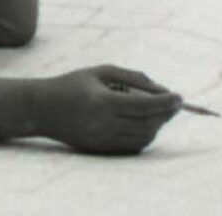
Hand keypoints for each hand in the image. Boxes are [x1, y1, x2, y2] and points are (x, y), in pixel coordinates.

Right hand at [11, 66, 183, 154]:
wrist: (42, 109)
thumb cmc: (72, 85)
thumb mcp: (100, 71)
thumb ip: (131, 76)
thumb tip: (159, 87)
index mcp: (103, 102)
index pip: (144, 106)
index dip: (166, 102)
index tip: (179, 97)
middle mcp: (103, 124)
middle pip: (147, 123)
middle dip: (165, 114)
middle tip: (174, 103)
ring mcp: (101, 140)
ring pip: (142, 137)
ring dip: (157, 125)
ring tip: (160, 112)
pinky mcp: (100, 149)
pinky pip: (132, 146)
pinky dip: (145, 136)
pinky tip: (147, 124)